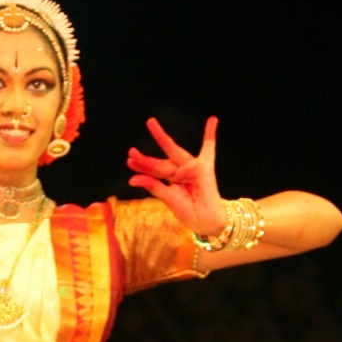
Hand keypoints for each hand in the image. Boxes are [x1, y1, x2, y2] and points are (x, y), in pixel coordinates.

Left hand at [126, 116, 226, 234]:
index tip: (129, 161)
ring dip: (161, 137)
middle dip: (145, 157)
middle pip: (159, 162)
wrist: (206, 221)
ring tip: (151, 123)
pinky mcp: (205, 167)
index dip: (141, 166)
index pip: (153, 170)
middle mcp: (179, 171)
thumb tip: (132, 180)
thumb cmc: (189, 212)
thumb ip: (153, 186)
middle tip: (131, 150)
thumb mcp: (168, 198)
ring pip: (173, 152)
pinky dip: (210, 134)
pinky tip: (212, 120)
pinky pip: (209, 148)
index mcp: (171, 179)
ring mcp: (191, 167)